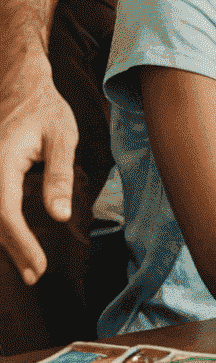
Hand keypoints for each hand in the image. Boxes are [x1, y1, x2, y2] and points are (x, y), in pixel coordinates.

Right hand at [0, 57, 77, 284]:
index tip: (38, 266)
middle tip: (35, 274)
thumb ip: (60, 175)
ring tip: (29, 264)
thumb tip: (60, 216)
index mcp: (2, 161)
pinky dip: (0, 225)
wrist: (21, 88)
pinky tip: (15, 242)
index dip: (20, 243)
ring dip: (4, 241)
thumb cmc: (46, 111)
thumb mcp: (63, 136)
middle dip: (13, 249)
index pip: (4, 211)